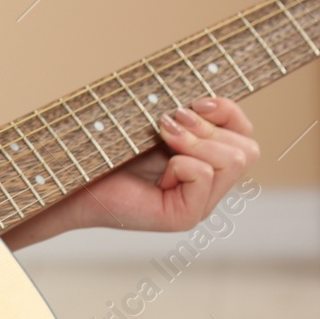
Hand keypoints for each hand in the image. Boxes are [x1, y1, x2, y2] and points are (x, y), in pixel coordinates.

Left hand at [4, 97, 258, 246]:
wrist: (73, 176)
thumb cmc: (109, 146)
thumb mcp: (156, 122)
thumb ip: (187, 113)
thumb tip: (206, 103)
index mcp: (206, 161)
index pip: (245, 133)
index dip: (227, 111)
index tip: (194, 102)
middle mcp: (209, 186)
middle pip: (247, 149)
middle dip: (208, 129)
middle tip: (167, 127)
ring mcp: (199, 204)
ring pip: (232, 161)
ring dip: (195, 141)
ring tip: (162, 140)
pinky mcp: (183, 216)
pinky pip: (203, 176)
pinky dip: (182, 163)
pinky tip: (159, 171)